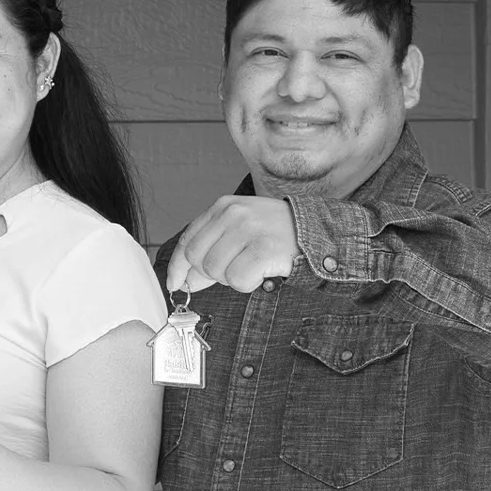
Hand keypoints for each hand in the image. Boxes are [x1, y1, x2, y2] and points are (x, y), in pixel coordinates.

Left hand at [167, 196, 298, 293]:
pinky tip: (261, 272)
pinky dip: (248, 283)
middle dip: (212, 273)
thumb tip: (184, 280)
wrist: (316, 230)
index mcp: (223, 207)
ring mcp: (248, 230)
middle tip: (235, 268)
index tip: (175, 283)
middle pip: (198, 259)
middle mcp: (233, 214)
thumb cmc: (274, 234)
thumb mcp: (239, 232)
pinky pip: (237, 280)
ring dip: (232, 278)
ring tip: (252, 266)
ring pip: (216, 271)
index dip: (178, 266)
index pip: (188, 240)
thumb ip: (211, 251)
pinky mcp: (263, 248)